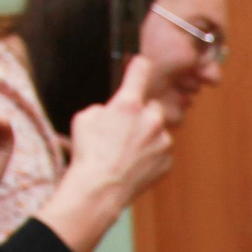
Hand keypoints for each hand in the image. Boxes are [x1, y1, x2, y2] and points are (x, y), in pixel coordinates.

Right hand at [66, 54, 175, 205]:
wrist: (101, 189)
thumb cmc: (88, 153)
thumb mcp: (85, 118)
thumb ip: (105, 108)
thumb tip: (113, 111)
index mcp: (128, 104)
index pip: (140, 71)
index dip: (139, 66)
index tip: (141, 63)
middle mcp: (151, 119)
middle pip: (153, 106)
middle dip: (142, 114)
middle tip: (125, 127)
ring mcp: (162, 141)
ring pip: (158, 131)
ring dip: (146, 136)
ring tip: (126, 151)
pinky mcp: (167, 161)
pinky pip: (161, 152)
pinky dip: (150, 155)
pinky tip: (133, 163)